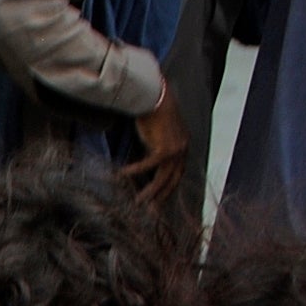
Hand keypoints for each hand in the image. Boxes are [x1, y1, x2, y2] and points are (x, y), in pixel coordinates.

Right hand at [121, 84, 188, 205]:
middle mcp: (183, 149)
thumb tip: (144, 157)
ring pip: (162, 178)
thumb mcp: (157, 132)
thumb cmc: (153, 110)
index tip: (159, 199)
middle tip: (151, 210)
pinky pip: (147, 165)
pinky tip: (121, 175)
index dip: (169, 187)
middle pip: (173, 179)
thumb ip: (155, 145)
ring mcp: (176, 150)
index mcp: (184, 146)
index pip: (178, 172)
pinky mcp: (164, 148)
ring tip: (138, 202)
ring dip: (149, 192)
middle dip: (162, 196)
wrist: (155, 95)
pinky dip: (133, 171)